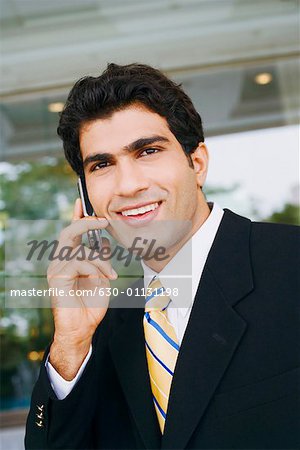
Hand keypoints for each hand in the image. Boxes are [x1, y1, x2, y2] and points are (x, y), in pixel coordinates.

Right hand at [47, 198, 116, 378]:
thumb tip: (103, 241)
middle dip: (86, 223)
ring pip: (77, 248)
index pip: (72, 232)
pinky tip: (104, 277)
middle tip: (104, 221)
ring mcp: (57, 269)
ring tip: (110, 273)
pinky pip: (78, 262)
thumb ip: (100, 259)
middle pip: (69, 232)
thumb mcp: (101, 276)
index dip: (77, 216)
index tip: (83, 201)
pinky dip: (94, 267)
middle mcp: (60, 261)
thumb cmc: (91, 303)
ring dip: (98, 259)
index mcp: (70, 259)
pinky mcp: (57, 277)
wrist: (83, 328)